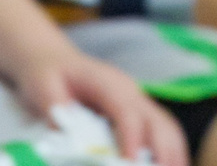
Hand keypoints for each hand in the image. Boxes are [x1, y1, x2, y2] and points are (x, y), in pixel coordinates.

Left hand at [15, 51, 186, 165]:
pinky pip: (163, 133)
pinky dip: (171, 153)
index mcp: (108, 83)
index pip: (127, 112)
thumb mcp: (42, 86)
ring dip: (174, 155)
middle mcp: (131, 92)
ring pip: (167, 128)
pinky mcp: (140, 115)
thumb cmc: (49, 74)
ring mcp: (138, 103)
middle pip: (158, 121)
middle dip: (164, 152)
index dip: (132, 138)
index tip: (131, 162)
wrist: (55, 61)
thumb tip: (65, 132)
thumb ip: (54, 108)